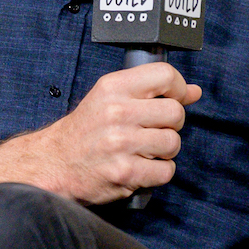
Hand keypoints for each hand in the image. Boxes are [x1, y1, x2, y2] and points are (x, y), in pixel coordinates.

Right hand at [13, 62, 200, 204]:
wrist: (55, 163)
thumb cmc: (85, 130)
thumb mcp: (110, 98)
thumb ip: (151, 91)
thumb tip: (193, 91)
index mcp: (113, 87)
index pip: (165, 75)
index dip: (177, 88)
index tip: (173, 98)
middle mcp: (117, 112)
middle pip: (175, 112)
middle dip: (171, 124)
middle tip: (153, 130)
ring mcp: (121, 143)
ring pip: (173, 143)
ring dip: (164, 151)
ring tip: (145, 150)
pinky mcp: (125, 172)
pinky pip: (166, 171)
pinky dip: (158, 173)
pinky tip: (141, 167)